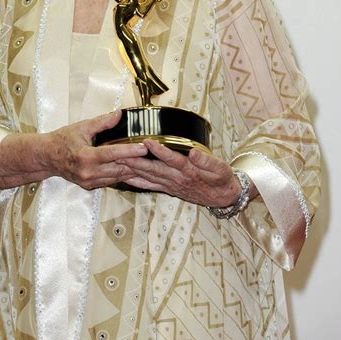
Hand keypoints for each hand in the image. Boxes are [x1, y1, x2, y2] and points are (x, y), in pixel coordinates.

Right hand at [0, 111, 147, 189]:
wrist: (46, 157)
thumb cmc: (62, 140)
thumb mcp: (81, 127)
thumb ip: (102, 122)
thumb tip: (119, 114)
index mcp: (86, 157)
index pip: (113, 154)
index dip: (130, 151)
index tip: (144, 148)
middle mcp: (88, 172)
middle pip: (118, 168)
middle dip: (136, 162)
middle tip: (152, 155)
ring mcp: (89, 181)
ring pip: (117, 177)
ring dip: (132, 170)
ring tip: (147, 163)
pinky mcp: (89, 186)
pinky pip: (110, 180)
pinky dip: (122, 175)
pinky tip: (133, 169)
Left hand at [116, 139, 245, 206]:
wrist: (223, 197)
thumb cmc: (221, 180)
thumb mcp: (220, 169)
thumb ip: (207, 161)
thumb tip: (194, 152)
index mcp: (189, 171)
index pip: (172, 159)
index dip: (159, 151)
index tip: (147, 141)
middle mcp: (177, 179)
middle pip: (153, 169)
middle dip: (136, 161)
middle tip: (120, 152)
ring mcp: (171, 185)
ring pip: (148, 177)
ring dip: (132, 169)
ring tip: (118, 161)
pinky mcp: (168, 188)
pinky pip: (149, 185)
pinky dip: (136, 181)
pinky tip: (125, 177)